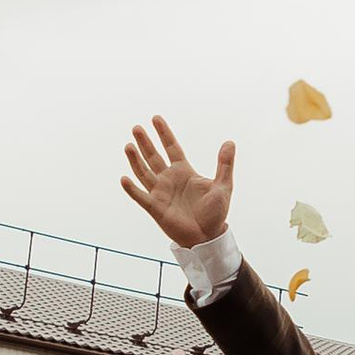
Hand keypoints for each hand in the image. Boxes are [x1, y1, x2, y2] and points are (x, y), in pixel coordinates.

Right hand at [122, 115, 235, 251]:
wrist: (208, 236)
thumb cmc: (215, 213)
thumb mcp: (223, 186)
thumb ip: (225, 164)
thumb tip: (230, 142)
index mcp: (184, 171)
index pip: (172, 147)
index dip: (164, 133)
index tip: (155, 118)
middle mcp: (169, 179)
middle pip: (154, 156)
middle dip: (145, 142)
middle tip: (137, 127)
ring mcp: (161, 193)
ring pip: (144, 173)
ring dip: (136, 160)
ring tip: (128, 145)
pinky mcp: (155, 208)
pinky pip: (141, 196)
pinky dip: (132, 189)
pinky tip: (124, 179)